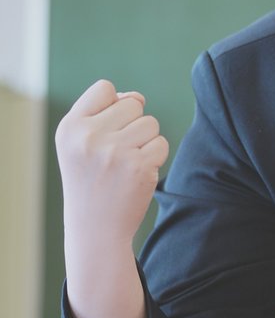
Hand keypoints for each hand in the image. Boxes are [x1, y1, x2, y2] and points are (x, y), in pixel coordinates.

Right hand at [55, 79, 168, 248]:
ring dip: (145, 141)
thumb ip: (105, 112)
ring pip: (151, 123)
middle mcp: (89, 137)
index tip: (103, 132)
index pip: (104, 88)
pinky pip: (161, 143)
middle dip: (131, 124)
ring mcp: (115, 152)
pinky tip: (136, 174)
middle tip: (115, 154)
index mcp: (70, 127)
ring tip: (125, 164)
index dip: (112, 106)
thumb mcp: (81, 143)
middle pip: (133, 104)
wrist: (95, 228)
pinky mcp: (139, 167)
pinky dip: (155, 157)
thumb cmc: (90, 179)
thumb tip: (137, 97)